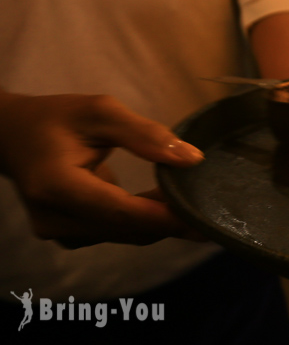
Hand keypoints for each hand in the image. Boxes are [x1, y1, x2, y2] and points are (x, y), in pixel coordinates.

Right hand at [0, 92, 206, 247]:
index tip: (199, 216)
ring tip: (191, 200)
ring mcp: (58, 231)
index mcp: (56, 186)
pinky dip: (142, 220)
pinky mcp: (68, 234)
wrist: (13, 136)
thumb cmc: (58, 118)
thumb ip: (145, 134)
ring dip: (158, 221)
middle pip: (124, 228)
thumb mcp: (101, 111)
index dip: (162, 217)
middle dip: (168, 220)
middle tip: (210, 208)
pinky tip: (165, 202)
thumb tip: (192, 159)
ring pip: (123, 234)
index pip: (119, 211)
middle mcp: (54, 218)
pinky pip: (115, 231)